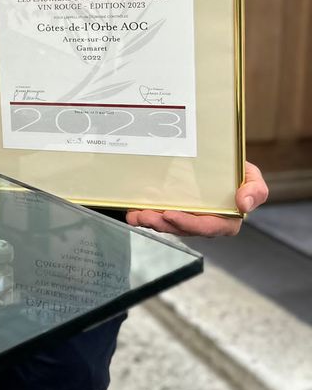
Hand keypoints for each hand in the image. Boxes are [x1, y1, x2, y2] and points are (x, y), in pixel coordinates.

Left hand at [125, 160, 268, 236]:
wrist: (221, 160)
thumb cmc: (238, 173)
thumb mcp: (252, 177)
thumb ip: (255, 190)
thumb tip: (244, 204)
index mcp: (226, 219)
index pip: (209, 228)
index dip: (189, 224)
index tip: (170, 215)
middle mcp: (204, 222)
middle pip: (183, 229)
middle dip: (163, 225)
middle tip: (146, 215)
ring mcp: (187, 216)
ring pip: (167, 225)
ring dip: (150, 221)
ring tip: (136, 214)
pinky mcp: (173, 209)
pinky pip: (158, 216)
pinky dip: (144, 215)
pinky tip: (132, 211)